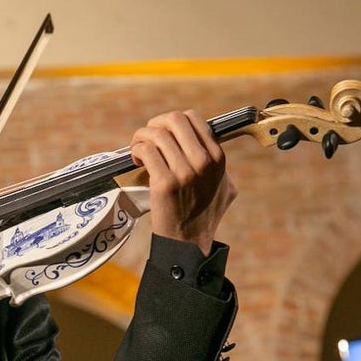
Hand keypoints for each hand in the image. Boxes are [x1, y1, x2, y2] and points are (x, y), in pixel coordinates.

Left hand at [130, 110, 236, 254]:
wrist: (189, 242)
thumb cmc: (204, 215)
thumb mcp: (224, 186)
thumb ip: (218, 165)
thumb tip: (208, 145)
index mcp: (217, 157)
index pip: (192, 118)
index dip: (172, 122)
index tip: (163, 134)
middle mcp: (203, 161)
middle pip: (174, 119)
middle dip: (155, 124)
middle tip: (147, 138)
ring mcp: (185, 172)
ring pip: (156, 134)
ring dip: (141, 137)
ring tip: (138, 150)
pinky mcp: (165, 183)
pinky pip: (146, 151)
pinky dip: (136, 151)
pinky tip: (136, 160)